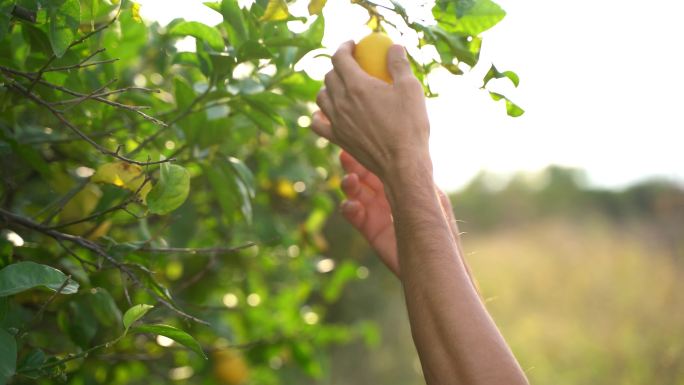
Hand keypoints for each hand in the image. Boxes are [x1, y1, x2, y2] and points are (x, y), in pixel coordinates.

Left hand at [312, 41, 429, 181]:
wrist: (402, 164)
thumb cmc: (410, 125)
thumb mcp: (411, 88)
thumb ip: (399, 64)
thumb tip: (393, 47)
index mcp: (357, 85)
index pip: (339, 58)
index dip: (344, 47)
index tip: (353, 45)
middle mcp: (341, 102)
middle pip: (329, 76)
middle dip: (339, 66)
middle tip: (352, 65)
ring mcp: (337, 121)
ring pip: (321, 97)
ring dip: (329, 87)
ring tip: (342, 87)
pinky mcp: (338, 138)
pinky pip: (317, 123)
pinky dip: (319, 114)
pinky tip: (327, 112)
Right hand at [339, 151, 464, 279]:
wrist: (432, 261)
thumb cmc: (439, 227)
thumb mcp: (431, 197)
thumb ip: (414, 179)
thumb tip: (402, 158)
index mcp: (404, 185)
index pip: (383, 165)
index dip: (370, 156)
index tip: (358, 145)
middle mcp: (389, 196)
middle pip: (366, 176)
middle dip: (355, 166)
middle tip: (344, 158)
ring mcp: (378, 212)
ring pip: (357, 193)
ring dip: (349, 185)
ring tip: (348, 182)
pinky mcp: (370, 230)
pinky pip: (353, 215)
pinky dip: (349, 208)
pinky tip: (351, 206)